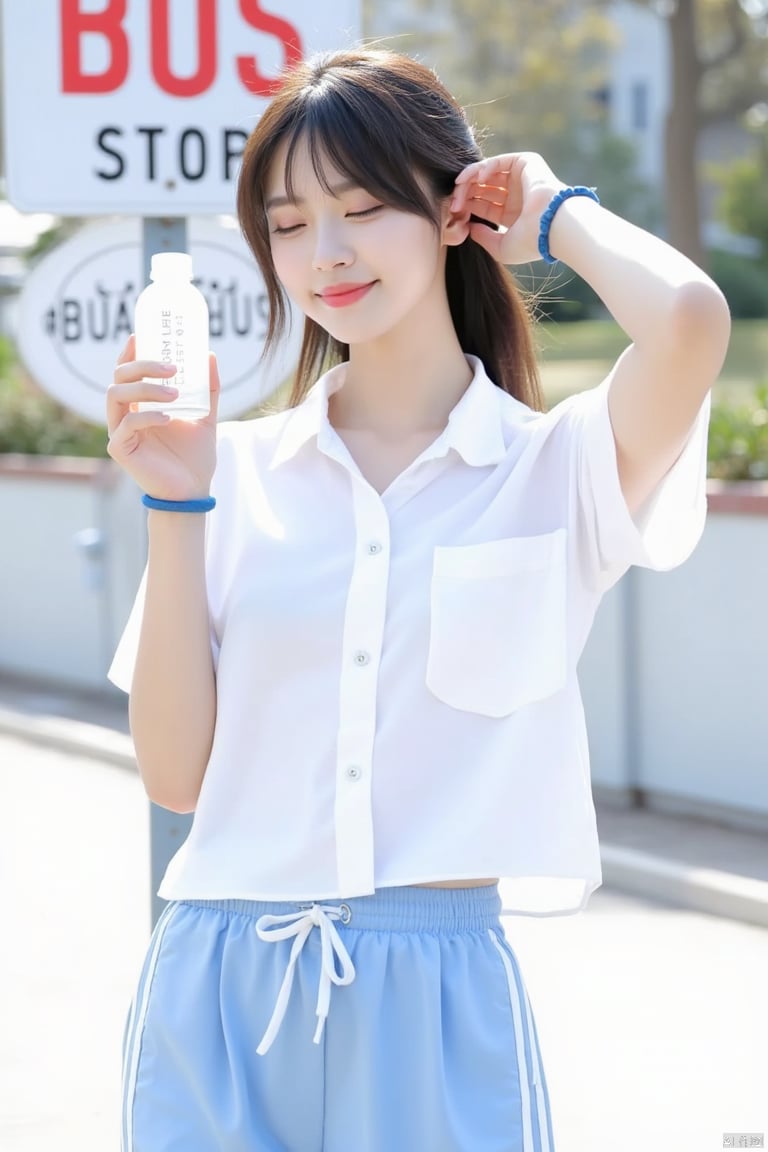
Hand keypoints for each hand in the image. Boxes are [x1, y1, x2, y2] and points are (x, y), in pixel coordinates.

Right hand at [106, 334, 219, 499]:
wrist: (194, 490)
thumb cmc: (194, 456)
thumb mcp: (206, 416)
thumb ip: (208, 389)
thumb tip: (210, 356)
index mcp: (141, 405)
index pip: (126, 372)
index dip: (129, 352)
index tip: (141, 335)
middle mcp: (126, 414)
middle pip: (119, 377)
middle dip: (142, 366)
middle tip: (171, 367)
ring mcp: (119, 431)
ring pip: (116, 395)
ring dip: (145, 389)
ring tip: (174, 394)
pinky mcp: (120, 449)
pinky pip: (126, 424)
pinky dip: (147, 417)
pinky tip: (168, 418)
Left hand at [451, 152, 564, 264]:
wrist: (552, 226)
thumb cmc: (530, 242)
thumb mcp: (501, 248)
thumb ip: (484, 238)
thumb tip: (469, 227)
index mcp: (512, 214)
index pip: (483, 205)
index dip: (467, 207)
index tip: (453, 214)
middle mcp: (515, 195)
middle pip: (482, 188)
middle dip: (465, 194)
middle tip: (453, 203)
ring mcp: (520, 178)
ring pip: (486, 174)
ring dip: (469, 181)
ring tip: (458, 191)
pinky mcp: (524, 162)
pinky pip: (496, 162)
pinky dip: (481, 168)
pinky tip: (473, 180)